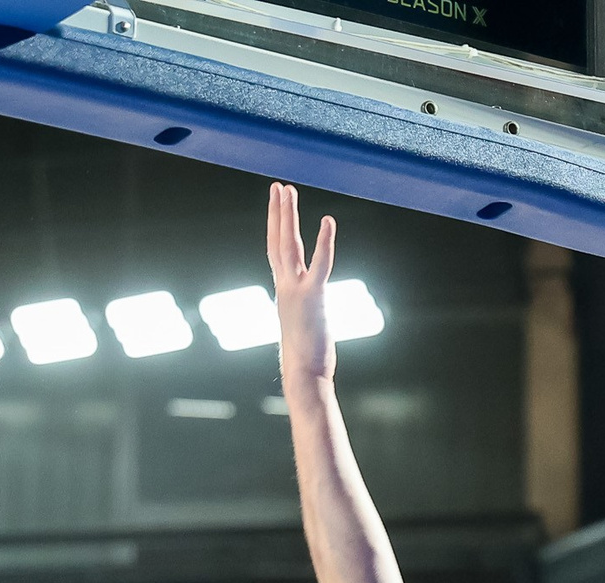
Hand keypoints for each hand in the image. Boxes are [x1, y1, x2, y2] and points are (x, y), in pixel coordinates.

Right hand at [266, 182, 335, 388]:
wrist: (304, 374)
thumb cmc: (306, 356)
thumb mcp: (303, 325)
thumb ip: (304, 310)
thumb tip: (309, 311)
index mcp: (283, 290)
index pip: (276, 251)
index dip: (275, 226)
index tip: (277, 205)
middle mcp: (285, 285)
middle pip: (278, 241)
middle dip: (278, 212)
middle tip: (278, 186)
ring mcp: (296, 290)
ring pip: (289, 245)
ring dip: (289, 216)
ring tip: (288, 190)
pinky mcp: (313, 297)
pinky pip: (320, 263)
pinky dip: (324, 241)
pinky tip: (328, 220)